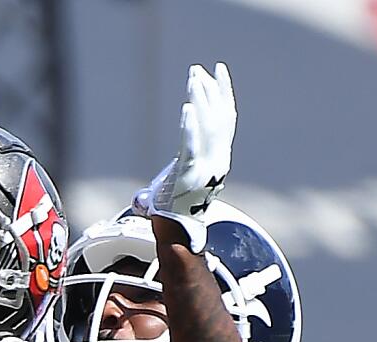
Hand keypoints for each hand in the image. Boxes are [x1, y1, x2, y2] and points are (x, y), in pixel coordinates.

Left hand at [145, 62, 235, 252]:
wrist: (176, 234)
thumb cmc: (172, 212)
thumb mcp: (176, 186)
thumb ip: (171, 176)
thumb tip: (150, 185)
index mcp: (220, 159)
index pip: (226, 119)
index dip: (223, 94)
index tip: (217, 72)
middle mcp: (218, 161)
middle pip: (219, 118)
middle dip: (210, 91)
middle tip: (198, 71)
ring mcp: (205, 168)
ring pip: (208, 126)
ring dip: (201, 100)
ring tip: (192, 79)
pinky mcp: (190, 174)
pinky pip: (192, 145)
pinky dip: (190, 126)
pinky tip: (186, 108)